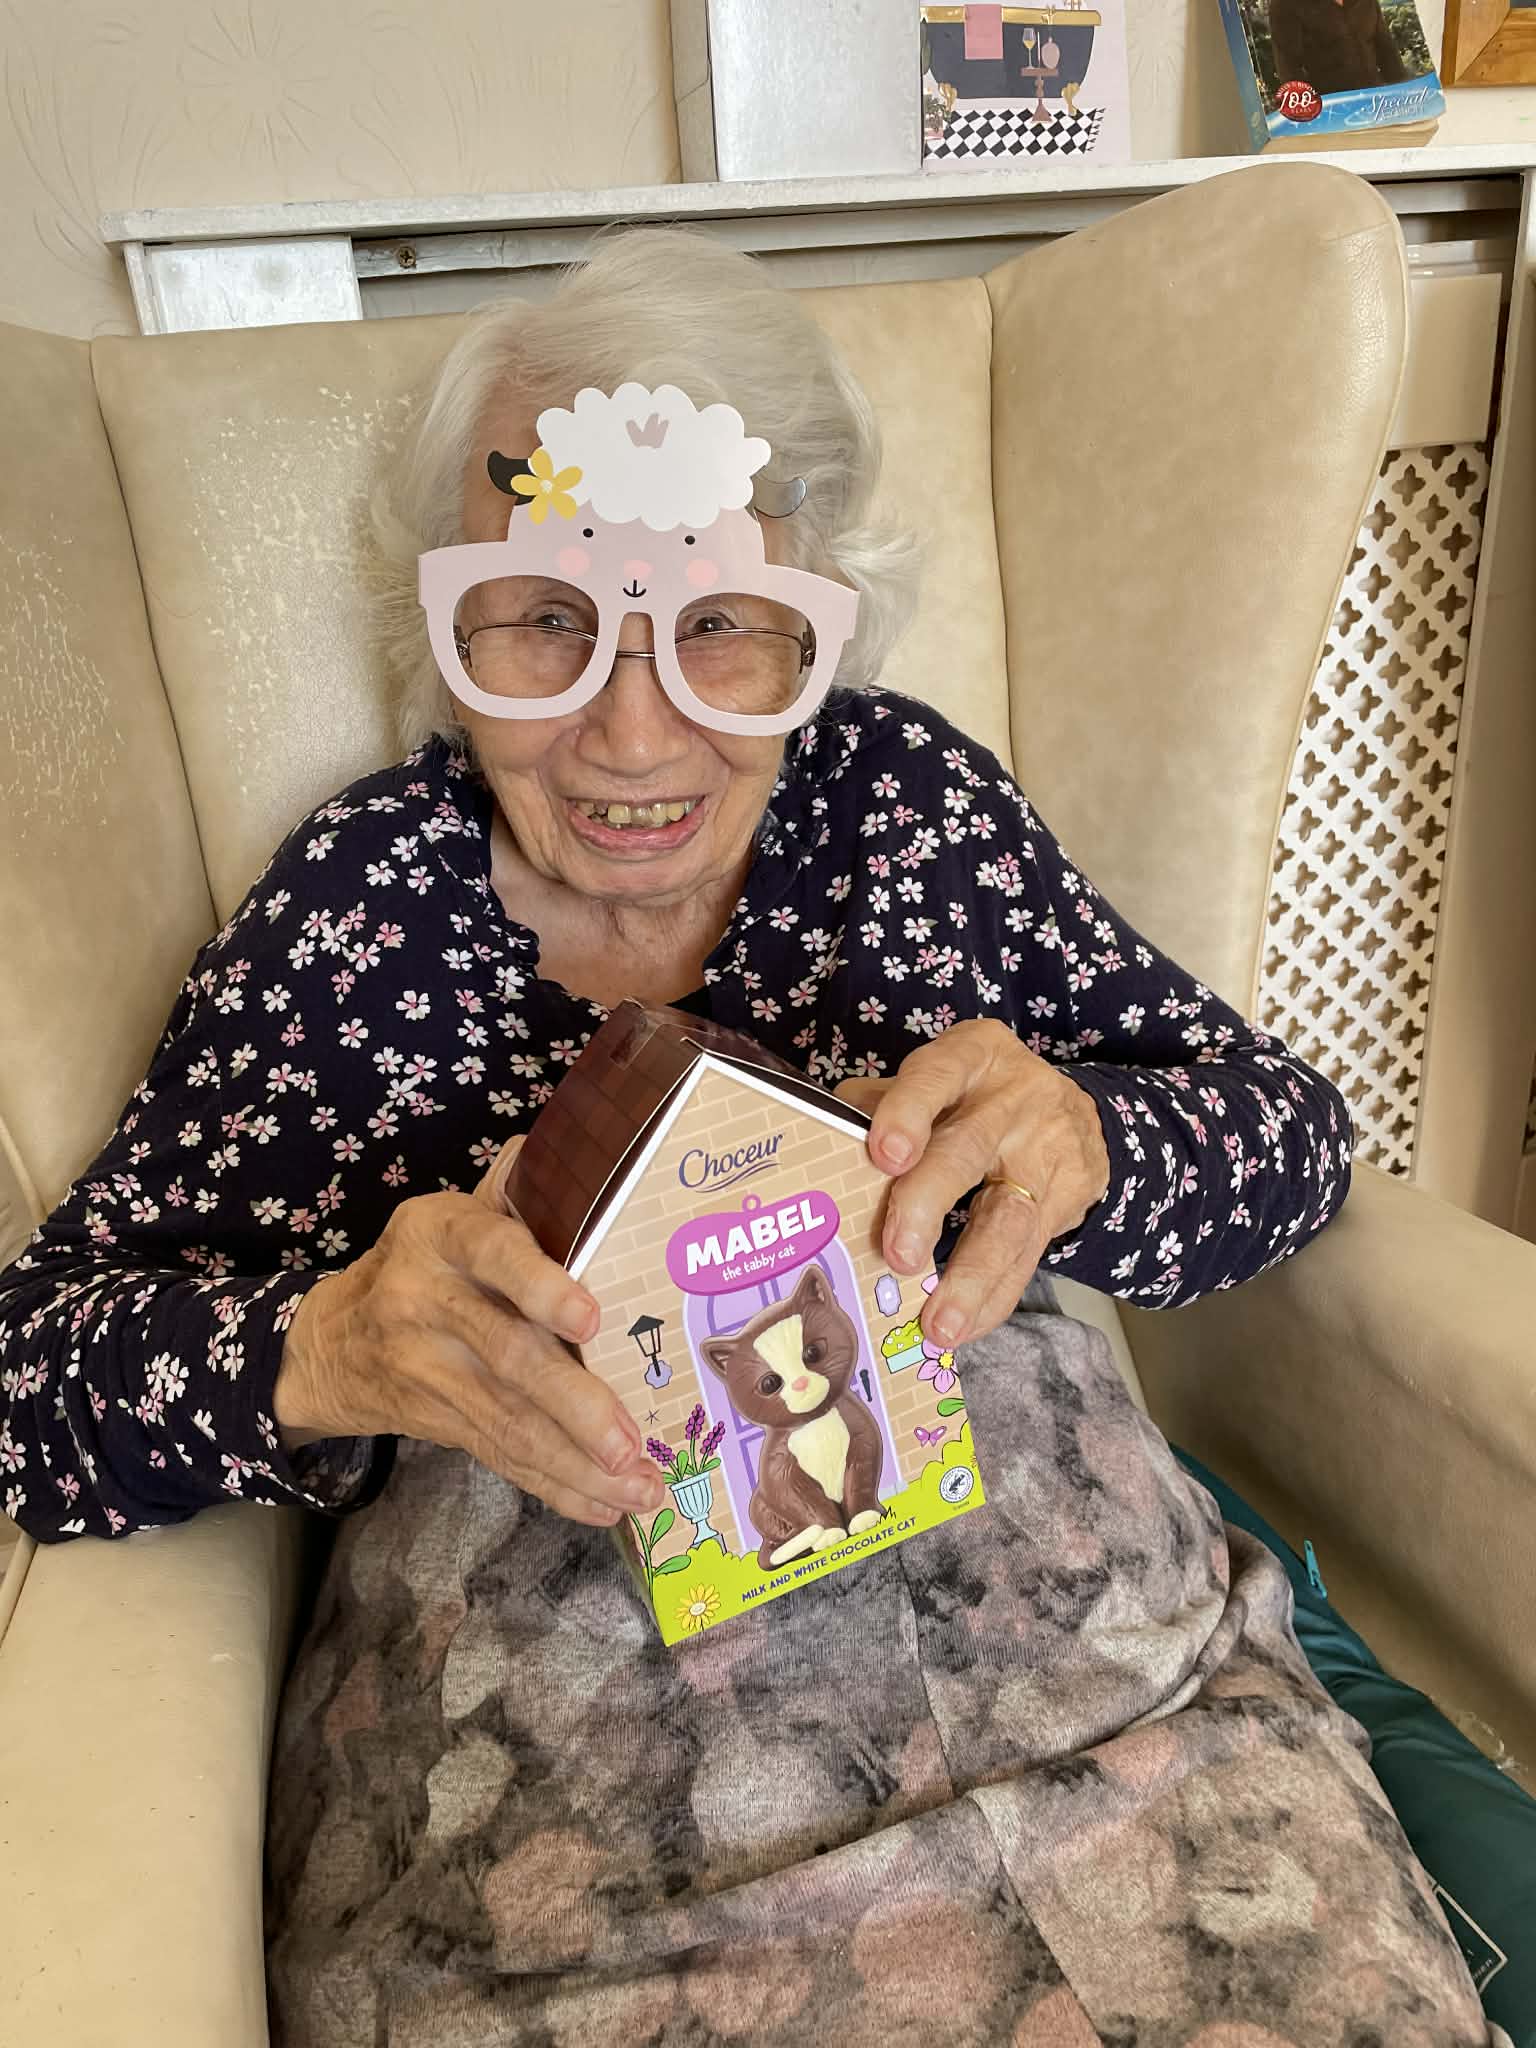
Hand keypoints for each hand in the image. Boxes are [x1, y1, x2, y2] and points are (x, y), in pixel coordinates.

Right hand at [275, 1137, 666, 1526]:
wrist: (330, 1340)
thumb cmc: (423, 1261)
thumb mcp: (450, 1213)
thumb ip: (513, 1190)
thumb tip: (582, 1153)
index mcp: (441, 1236)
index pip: (493, 1254)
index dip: (540, 1285)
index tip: (591, 1316)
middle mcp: (429, 1302)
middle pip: (508, 1356)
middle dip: (573, 1404)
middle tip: (630, 1440)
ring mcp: (430, 1371)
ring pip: (509, 1421)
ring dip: (578, 1462)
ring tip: (640, 1484)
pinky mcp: (440, 1423)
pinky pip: (502, 1457)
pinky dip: (557, 1486)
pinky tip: (607, 1504)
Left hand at [835, 1019, 1110, 1350]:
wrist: (1073, 1112)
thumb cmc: (976, 1097)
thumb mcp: (939, 1081)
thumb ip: (884, 1105)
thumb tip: (826, 1138)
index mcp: (972, 1057)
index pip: (936, 1077)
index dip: (907, 1112)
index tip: (882, 1154)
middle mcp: (1015, 1098)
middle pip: (967, 1150)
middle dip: (928, 1202)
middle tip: (896, 1253)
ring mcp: (1048, 1150)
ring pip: (1009, 1217)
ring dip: (970, 1276)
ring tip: (938, 1323)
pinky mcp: (1068, 1198)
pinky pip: (1028, 1255)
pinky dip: (993, 1297)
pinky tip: (964, 1327)